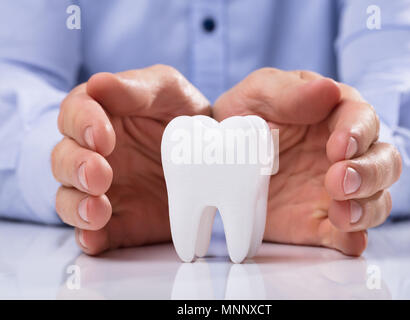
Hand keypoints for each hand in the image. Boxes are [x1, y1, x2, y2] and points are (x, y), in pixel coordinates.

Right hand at [51, 65, 209, 254]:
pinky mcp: (117, 222)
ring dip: (77, 205)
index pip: (74, 114)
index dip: (82, 124)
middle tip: (101, 174)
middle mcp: (94, 154)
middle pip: (64, 159)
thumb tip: (98, 84)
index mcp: (101, 116)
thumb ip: (136, 88)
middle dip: (77, 167)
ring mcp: (103, 191)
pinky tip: (95, 237)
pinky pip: (93, 233)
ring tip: (98, 210)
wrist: (213, 159)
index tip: (103, 136)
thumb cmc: (183, 115)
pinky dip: (89, 237)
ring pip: (69, 199)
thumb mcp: (168, 91)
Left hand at [213, 68, 401, 255]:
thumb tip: (327, 89)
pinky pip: (348, 235)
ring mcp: (336, 191)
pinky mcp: (321, 222)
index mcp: (335, 116)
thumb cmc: (245, 116)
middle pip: (384, 162)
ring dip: (367, 208)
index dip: (358, 133)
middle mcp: (346, 155)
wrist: (219, 157)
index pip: (363, 120)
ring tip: (341, 213)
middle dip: (369, 173)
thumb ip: (290, 92)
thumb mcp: (258, 94)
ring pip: (377, 200)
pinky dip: (353, 238)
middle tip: (338, 181)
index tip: (338, 147)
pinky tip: (348, 239)